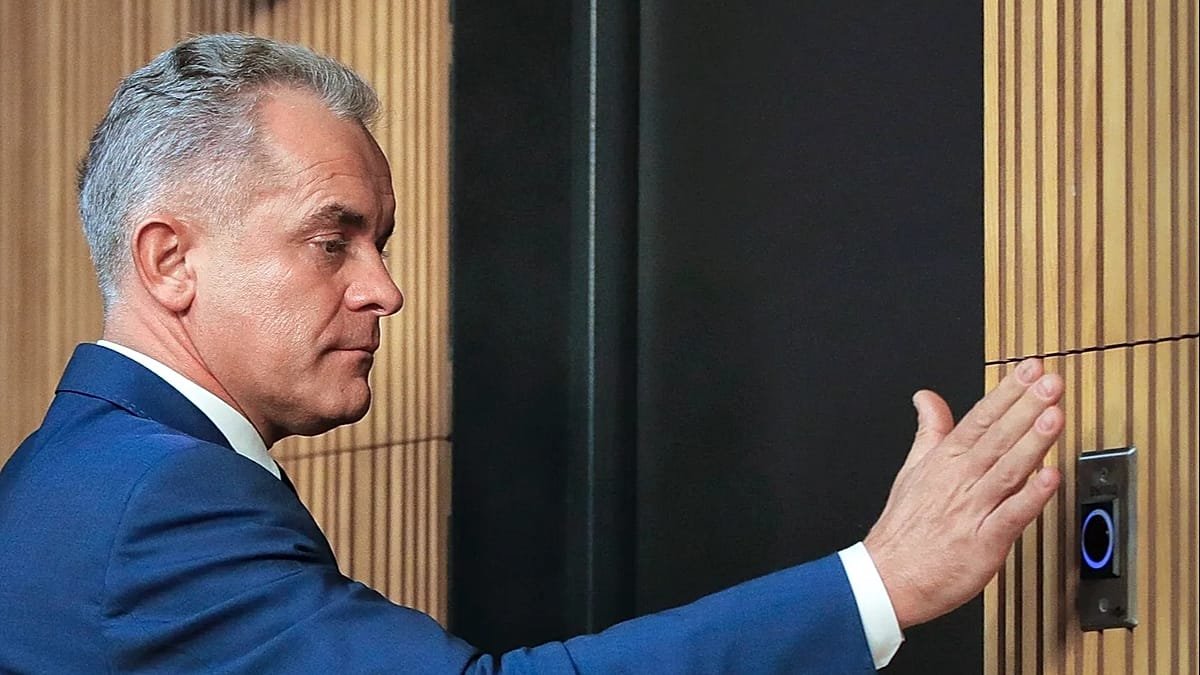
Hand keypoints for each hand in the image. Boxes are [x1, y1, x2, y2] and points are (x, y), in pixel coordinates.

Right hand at [863, 358, 1062, 628]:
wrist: (887, 578)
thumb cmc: (903, 529)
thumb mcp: (912, 469)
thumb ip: (929, 430)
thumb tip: (926, 398)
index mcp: (944, 461)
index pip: (980, 418)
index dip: (1007, 392)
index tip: (1030, 369)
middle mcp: (960, 480)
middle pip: (997, 437)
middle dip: (1026, 407)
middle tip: (1050, 382)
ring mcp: (972, 510)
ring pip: (1007, 469)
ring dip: (1031, 442)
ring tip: (1053, 415)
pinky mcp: (984, 542)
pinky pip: (1010, 515)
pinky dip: (1030, 497)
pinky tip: (1050, 478)